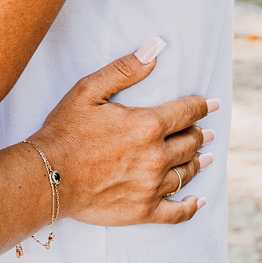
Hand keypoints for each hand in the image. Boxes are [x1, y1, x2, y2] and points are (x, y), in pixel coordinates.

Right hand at [31, 44, 218, 226]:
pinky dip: (191, 207)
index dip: (202, 106)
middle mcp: (156, 157)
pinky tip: (198, 201)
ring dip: (198, 162)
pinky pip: (178, 212)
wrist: (49, 176)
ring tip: (205, 157)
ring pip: (187, 173)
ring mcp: (152, 187)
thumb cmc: (66, 130)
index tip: (212, 104)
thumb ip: (125, 70)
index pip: (186, 112)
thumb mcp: (89, 90)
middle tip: (206, 132)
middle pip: (190, 143)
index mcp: (147, 125)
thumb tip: (155, 50)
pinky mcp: (144, 211)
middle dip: (200, 134)